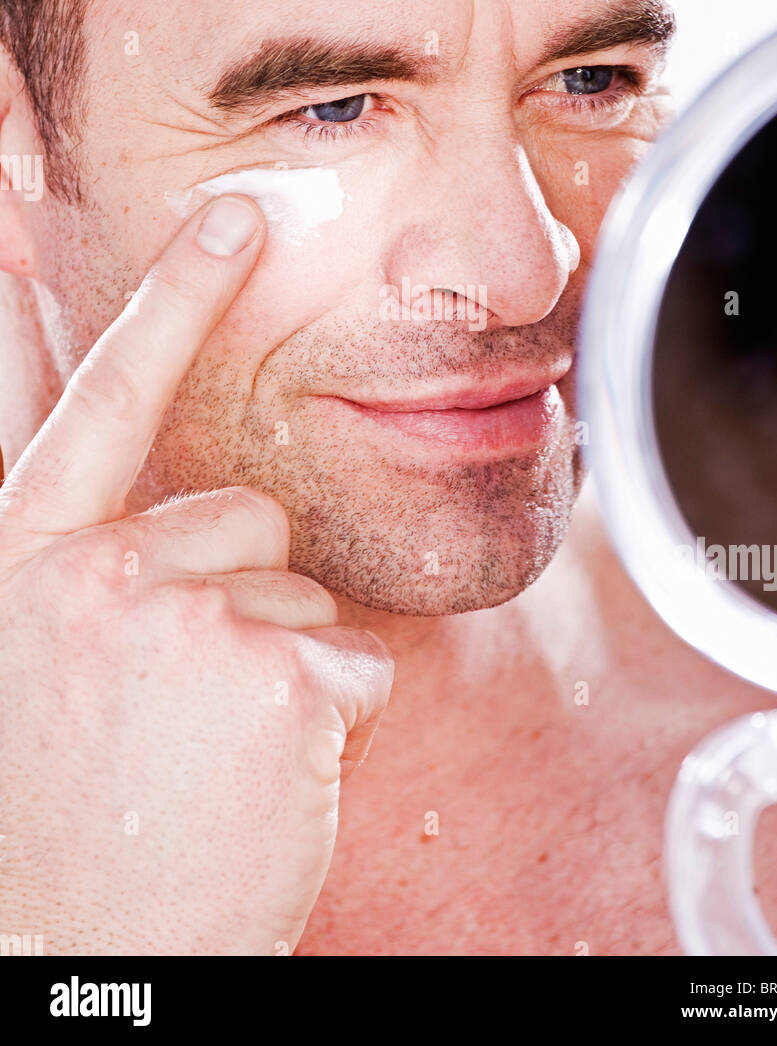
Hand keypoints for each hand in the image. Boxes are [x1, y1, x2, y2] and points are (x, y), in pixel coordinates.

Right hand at [0, 195, 392, 954]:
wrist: (68, 957)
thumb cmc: (66, 816)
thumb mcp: (41, 656)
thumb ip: (89, 558)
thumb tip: (178, 500)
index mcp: (22, 557)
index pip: (94, 395)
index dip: (166, 298)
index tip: (225, 215)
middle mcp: (89, 566)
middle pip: (242, 512)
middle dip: (236, 588)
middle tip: (177, 693)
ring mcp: (177, 611)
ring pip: (298, 588)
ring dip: (273, 658)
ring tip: (201, 744)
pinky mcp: (269, 669)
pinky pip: (348, 663)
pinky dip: (322, 719)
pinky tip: (253, 775)